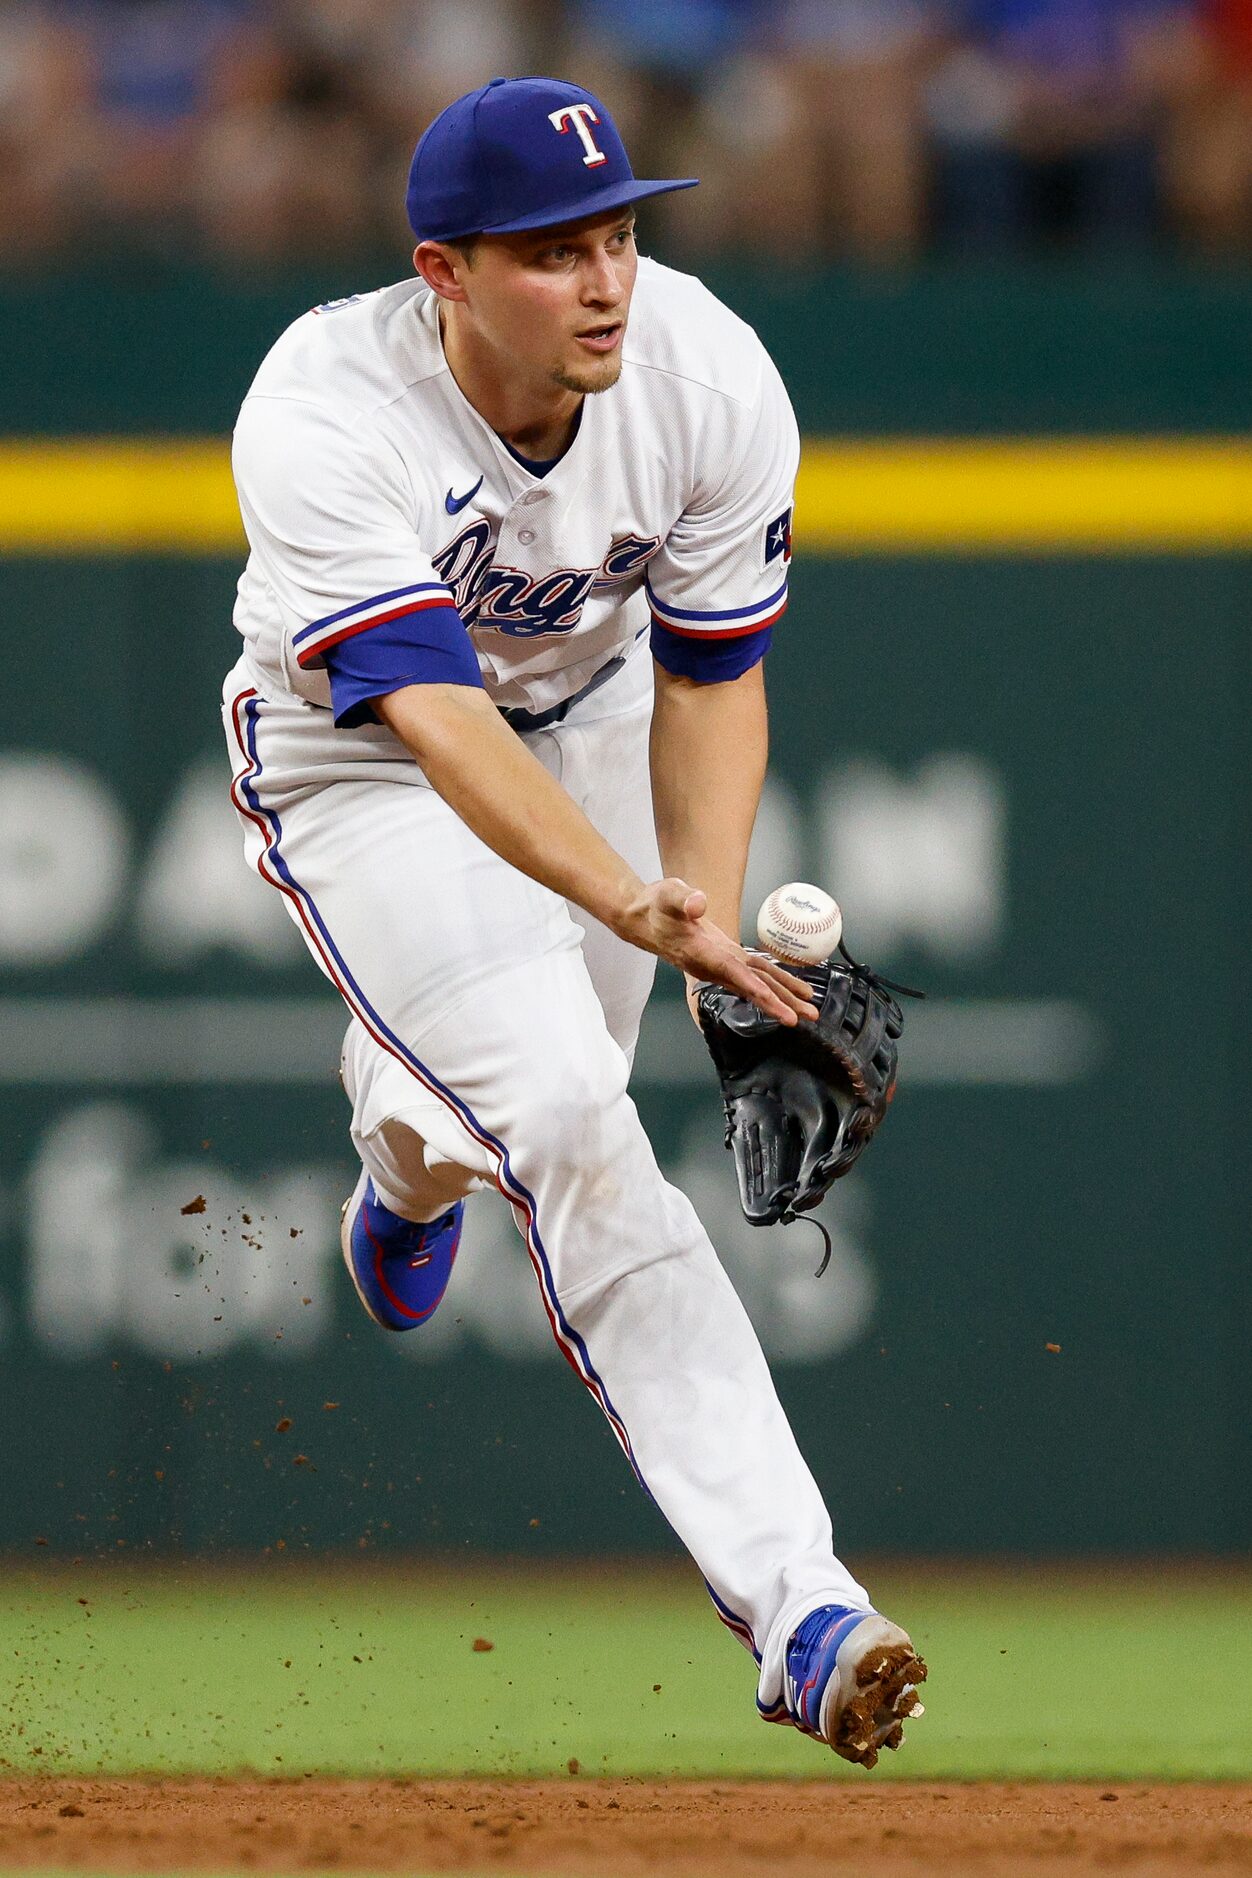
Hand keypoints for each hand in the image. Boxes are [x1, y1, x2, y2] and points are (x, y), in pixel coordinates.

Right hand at [617, 879, 814, 1026]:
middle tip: (804, 1019)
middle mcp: (714, 966)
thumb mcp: (667, 895)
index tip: (776, 1006)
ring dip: (783, 998)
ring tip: (808, 1012)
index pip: (734, 974)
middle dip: (778, 1004)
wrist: (645, 921)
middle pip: (751, 988)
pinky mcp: (726, 958)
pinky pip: (755, 973)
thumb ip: (683, 899)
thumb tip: (698, 903)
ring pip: (757, 984)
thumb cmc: (656, 907)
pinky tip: (793, 991)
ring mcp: (722, 965)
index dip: (756, 990)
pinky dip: (776, 982)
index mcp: (703, 954)